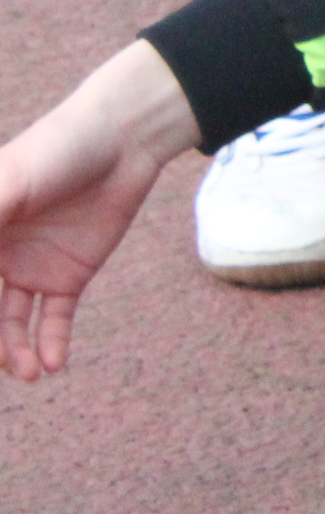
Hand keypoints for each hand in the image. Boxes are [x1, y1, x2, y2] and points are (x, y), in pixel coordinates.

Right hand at [0, 43, 203, 381]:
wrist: (124, 139)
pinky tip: (50, 363)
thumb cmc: (55, 149)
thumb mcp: (9, 185)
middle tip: (3, 363)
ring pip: (9, 325)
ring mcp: (29, 269)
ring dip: (13, 352)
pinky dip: (50, 342)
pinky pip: (53, 319)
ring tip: (27, 373)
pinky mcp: (69, 275)